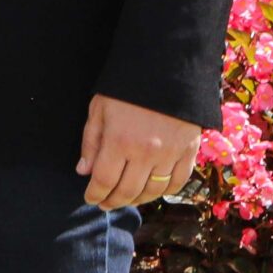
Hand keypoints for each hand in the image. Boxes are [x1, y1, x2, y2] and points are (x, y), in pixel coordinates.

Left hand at [76, 93, 200, 207]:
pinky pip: (178, 181)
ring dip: (137, 200)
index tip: (89, 198)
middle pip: (128, 190)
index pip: (104, 181)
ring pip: (153, 190)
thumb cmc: (126, 89)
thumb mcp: (99, 109)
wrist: (167, 69)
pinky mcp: (189, 151)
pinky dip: (165, 191)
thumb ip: (91, 142)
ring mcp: (171, 154)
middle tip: (104, 204)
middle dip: (113, 201)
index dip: (95, 194)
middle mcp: (146, 152)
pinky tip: (153, 191)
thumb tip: (83, 172)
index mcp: (120, 141)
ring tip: (126, 199)